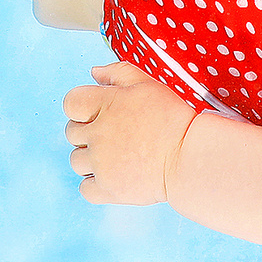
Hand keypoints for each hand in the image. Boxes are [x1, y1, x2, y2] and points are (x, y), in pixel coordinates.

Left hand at [63, 62, 196, 205]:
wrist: (190, 157)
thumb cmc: (174, 118)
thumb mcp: (148, 84)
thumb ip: (118, 72)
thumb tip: (94, 72)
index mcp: (105, 104)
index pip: (71, 102)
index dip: (82, 106)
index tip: (97, 112)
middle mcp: (98, 134)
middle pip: (71, 132)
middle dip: (88, 131)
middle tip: (114, 134)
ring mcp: (100, 163)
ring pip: (76, 161)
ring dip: (90, 158)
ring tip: (115, 155)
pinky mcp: (107, 189)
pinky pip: (84, 188)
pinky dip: (95, 183)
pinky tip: (113, 175)